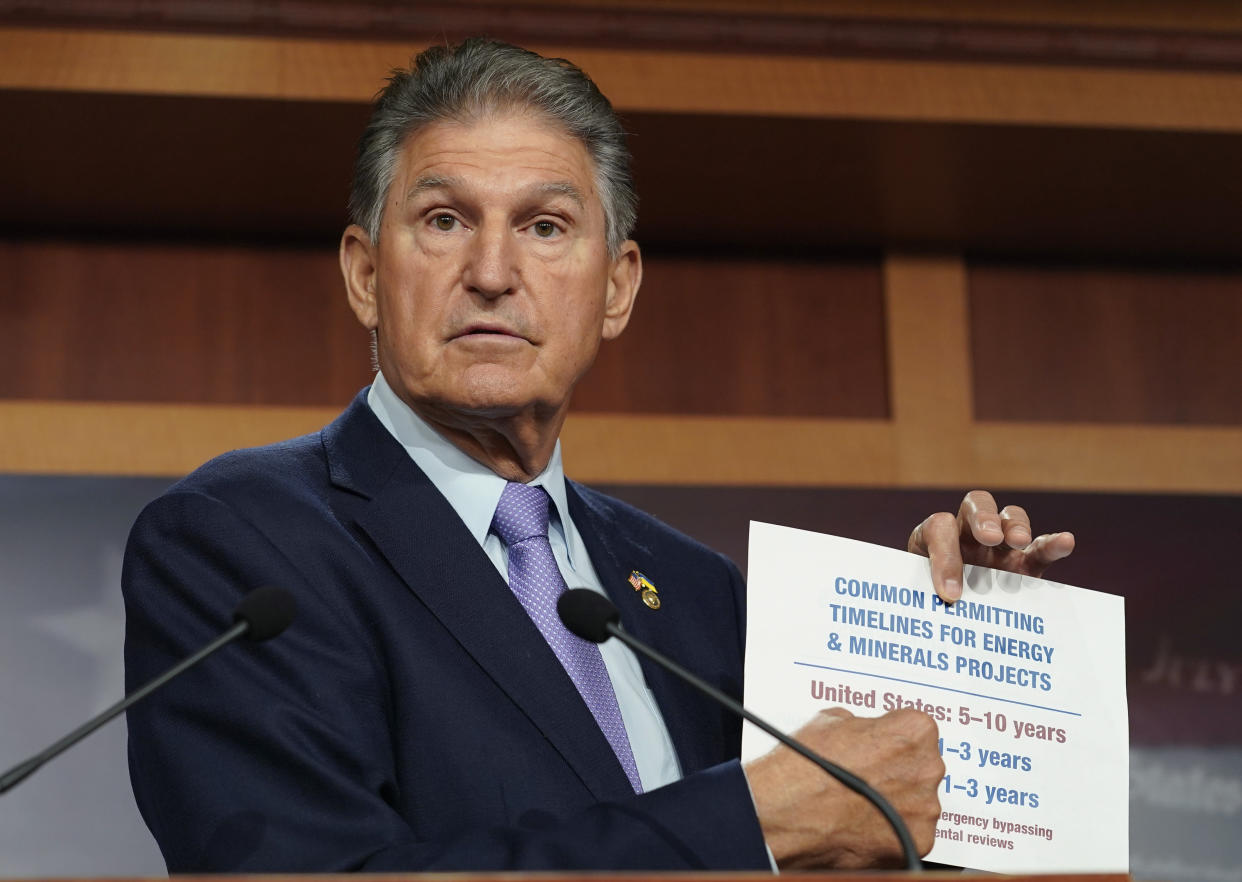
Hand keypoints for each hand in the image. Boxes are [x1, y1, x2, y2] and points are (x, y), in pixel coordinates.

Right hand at [744, 708, 943, 869]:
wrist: (784, 813)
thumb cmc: (804, 768)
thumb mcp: (829, 721)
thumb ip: (861, 725)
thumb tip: (861, 732)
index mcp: (912, 731)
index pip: (917, 728)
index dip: (892, 737)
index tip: (879, 745)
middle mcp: (927, 768)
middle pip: (921, 765)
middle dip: (898, 770)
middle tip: (867, 775)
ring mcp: (925, 809)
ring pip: (918, 801)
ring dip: (898, 801)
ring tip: (860, 803)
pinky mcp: (917, 843)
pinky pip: (910, 832)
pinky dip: (892, 830)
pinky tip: (863, 824)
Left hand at [908, 490, 1074, 602]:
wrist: (944, 621)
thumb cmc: (927, 607)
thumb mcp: (920, 599)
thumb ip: (927, 598)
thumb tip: (942, 610)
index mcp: (933, 537)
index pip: (939, 528)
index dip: (944, 557)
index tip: (949, 594)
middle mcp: (966, 534)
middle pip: (975, 504)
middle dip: (982, 518)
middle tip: (989, 539)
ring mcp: (998, 546)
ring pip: (1009, 517)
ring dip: (1015, 525)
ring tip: (1019, 542)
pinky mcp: (1025, 564)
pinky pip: (1041, 548)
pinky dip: (1053, 544)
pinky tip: (1066, 541)